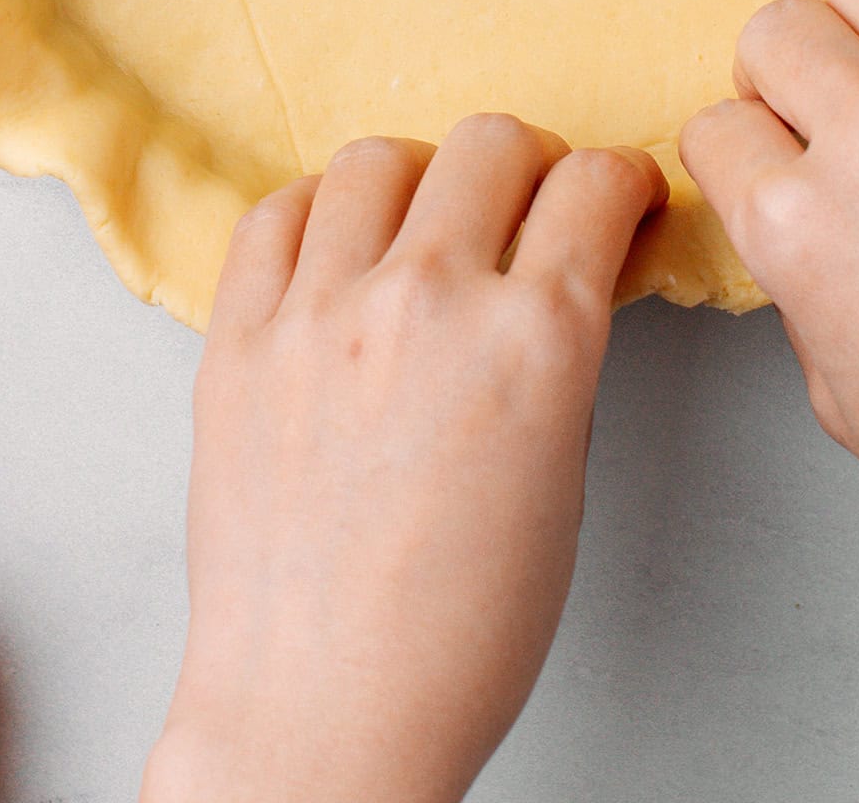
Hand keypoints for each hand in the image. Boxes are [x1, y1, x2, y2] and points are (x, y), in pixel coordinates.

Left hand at [142, 116, 665, 802]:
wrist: (324, 713)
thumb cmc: (458, 636)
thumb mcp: (563, 476)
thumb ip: (561, 350)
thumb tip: (563, 272)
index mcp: (536, 342)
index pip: (595, 186)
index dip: (620, 183)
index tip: (612, 199)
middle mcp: (429, 303)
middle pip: (494, 144)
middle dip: (531, 167)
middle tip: (527, 210)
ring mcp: (322, 314)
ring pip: (380, 158)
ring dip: (421, 180)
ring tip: (424, 228)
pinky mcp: (238, 339)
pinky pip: (277, 213)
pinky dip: (318, 214)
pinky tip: (337, 250)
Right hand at [680, 0, 858, 769]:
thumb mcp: (842, 398)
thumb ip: (800, 289)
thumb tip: (800, 227)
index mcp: (802, 230)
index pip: (713, 131)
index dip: (731, 156)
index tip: (756, 165)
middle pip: (775, 32)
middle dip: (773, 75)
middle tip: (805, 111)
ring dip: (852, 24)